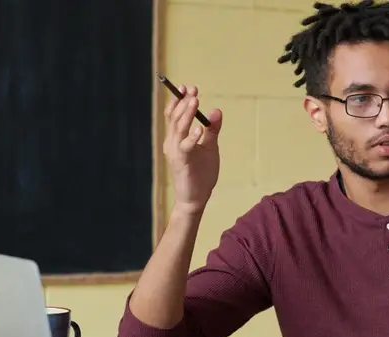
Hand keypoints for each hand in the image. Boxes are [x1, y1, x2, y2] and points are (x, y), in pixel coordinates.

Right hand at [163, 85, 223, 214]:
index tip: (188, 88)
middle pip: (175, 118)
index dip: (179, 100)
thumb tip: (216, 110)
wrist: (195, 198)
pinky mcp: (182, 162)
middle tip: (193, 91)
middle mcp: (172, 143)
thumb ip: (213, 130)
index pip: (175, 115)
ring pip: (178, 129)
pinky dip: (192, 137)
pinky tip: (200, 129)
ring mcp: (176, 152)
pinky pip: (186, 147)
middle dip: (183, 102)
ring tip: (195, 101)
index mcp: (176, 138)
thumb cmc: (201, 173)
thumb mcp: (210, 147)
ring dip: (187, 114)